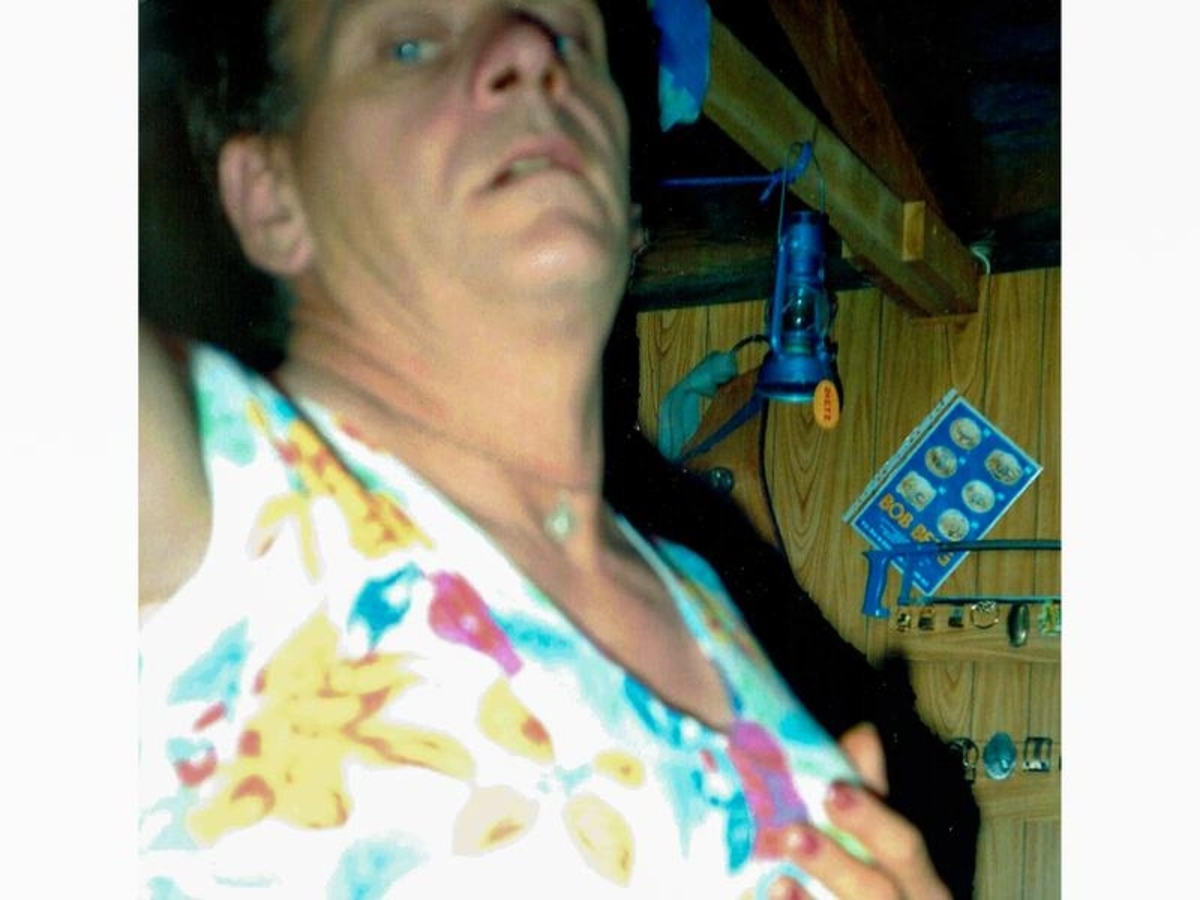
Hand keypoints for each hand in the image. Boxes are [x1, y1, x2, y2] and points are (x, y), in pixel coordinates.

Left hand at [782, 722, 952, 898]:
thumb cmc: (869, 877)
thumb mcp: (875, 838)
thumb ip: (868, 791)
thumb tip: (864, 733)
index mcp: (918, 878)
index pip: (905, 847)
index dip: (871, 820)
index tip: (833, 791)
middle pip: (880, 891)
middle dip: (838, 864)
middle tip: (793, 834)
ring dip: (814, 893)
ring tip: (777, 872)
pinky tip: (774, 891)